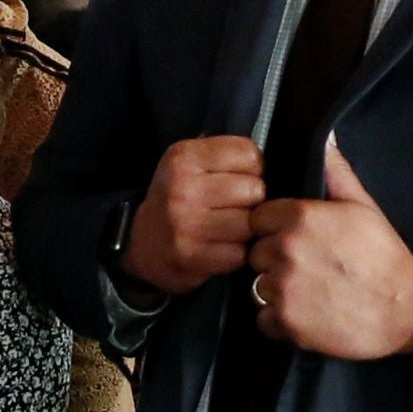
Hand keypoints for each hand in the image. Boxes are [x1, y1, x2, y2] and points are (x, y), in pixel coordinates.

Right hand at [118, 134, 266, 298]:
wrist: (143, 242)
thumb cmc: (177, 198)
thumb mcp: (189, 163)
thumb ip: (225, 155)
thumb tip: (270, 164)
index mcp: (183, 157)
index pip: (250, 155)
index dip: (252, 169)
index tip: (235, 179)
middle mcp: (181, 188)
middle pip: (255, 190)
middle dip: (251, 200)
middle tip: (232, 207)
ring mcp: (184, 224)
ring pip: (250, 223)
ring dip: (245, 229)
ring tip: (226, 227)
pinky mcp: (190, 256)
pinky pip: (239, 253)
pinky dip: (235, 253)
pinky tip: (219, 247)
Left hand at [246, 136, 412, 361]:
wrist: (404, 308)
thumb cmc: (383, 255)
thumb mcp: (362, 205)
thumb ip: (335, 171)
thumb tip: (325, 137)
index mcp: (298, 218)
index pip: (259, 218)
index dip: (275, 229)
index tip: (295, 239)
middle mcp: (284, 250)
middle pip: (256, 252)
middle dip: (275, 258)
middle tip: (306, 267)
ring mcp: (282, 288)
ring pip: (258, 285)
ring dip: (277, 289)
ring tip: (308, 290)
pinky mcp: (285, 322)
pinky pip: (264, 318)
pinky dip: (279, 319)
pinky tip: (305, 313)